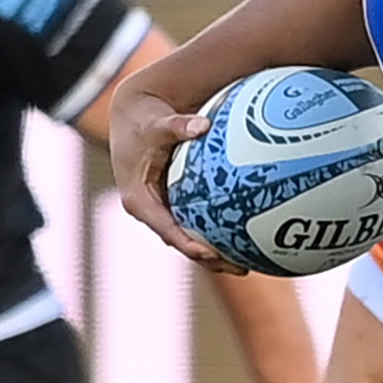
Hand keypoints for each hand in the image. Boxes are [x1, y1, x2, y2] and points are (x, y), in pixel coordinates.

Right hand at [108, 86, 233, 270]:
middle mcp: (151, 210)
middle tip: (240, 267)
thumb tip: (202, 126)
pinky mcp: (173, 203)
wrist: (134, 114)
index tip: (212, 254)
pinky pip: (197, 222)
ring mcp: (162, 208)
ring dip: (217, 254)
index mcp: (139, 200)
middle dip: (210, 259)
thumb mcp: (156, 124)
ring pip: (190, 237)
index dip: (189, 244)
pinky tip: (247, 238)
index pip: (167, 229)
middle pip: (182, 242)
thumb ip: (177, 126)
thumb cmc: (143, 120)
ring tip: (248, 265)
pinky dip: (218, 231)